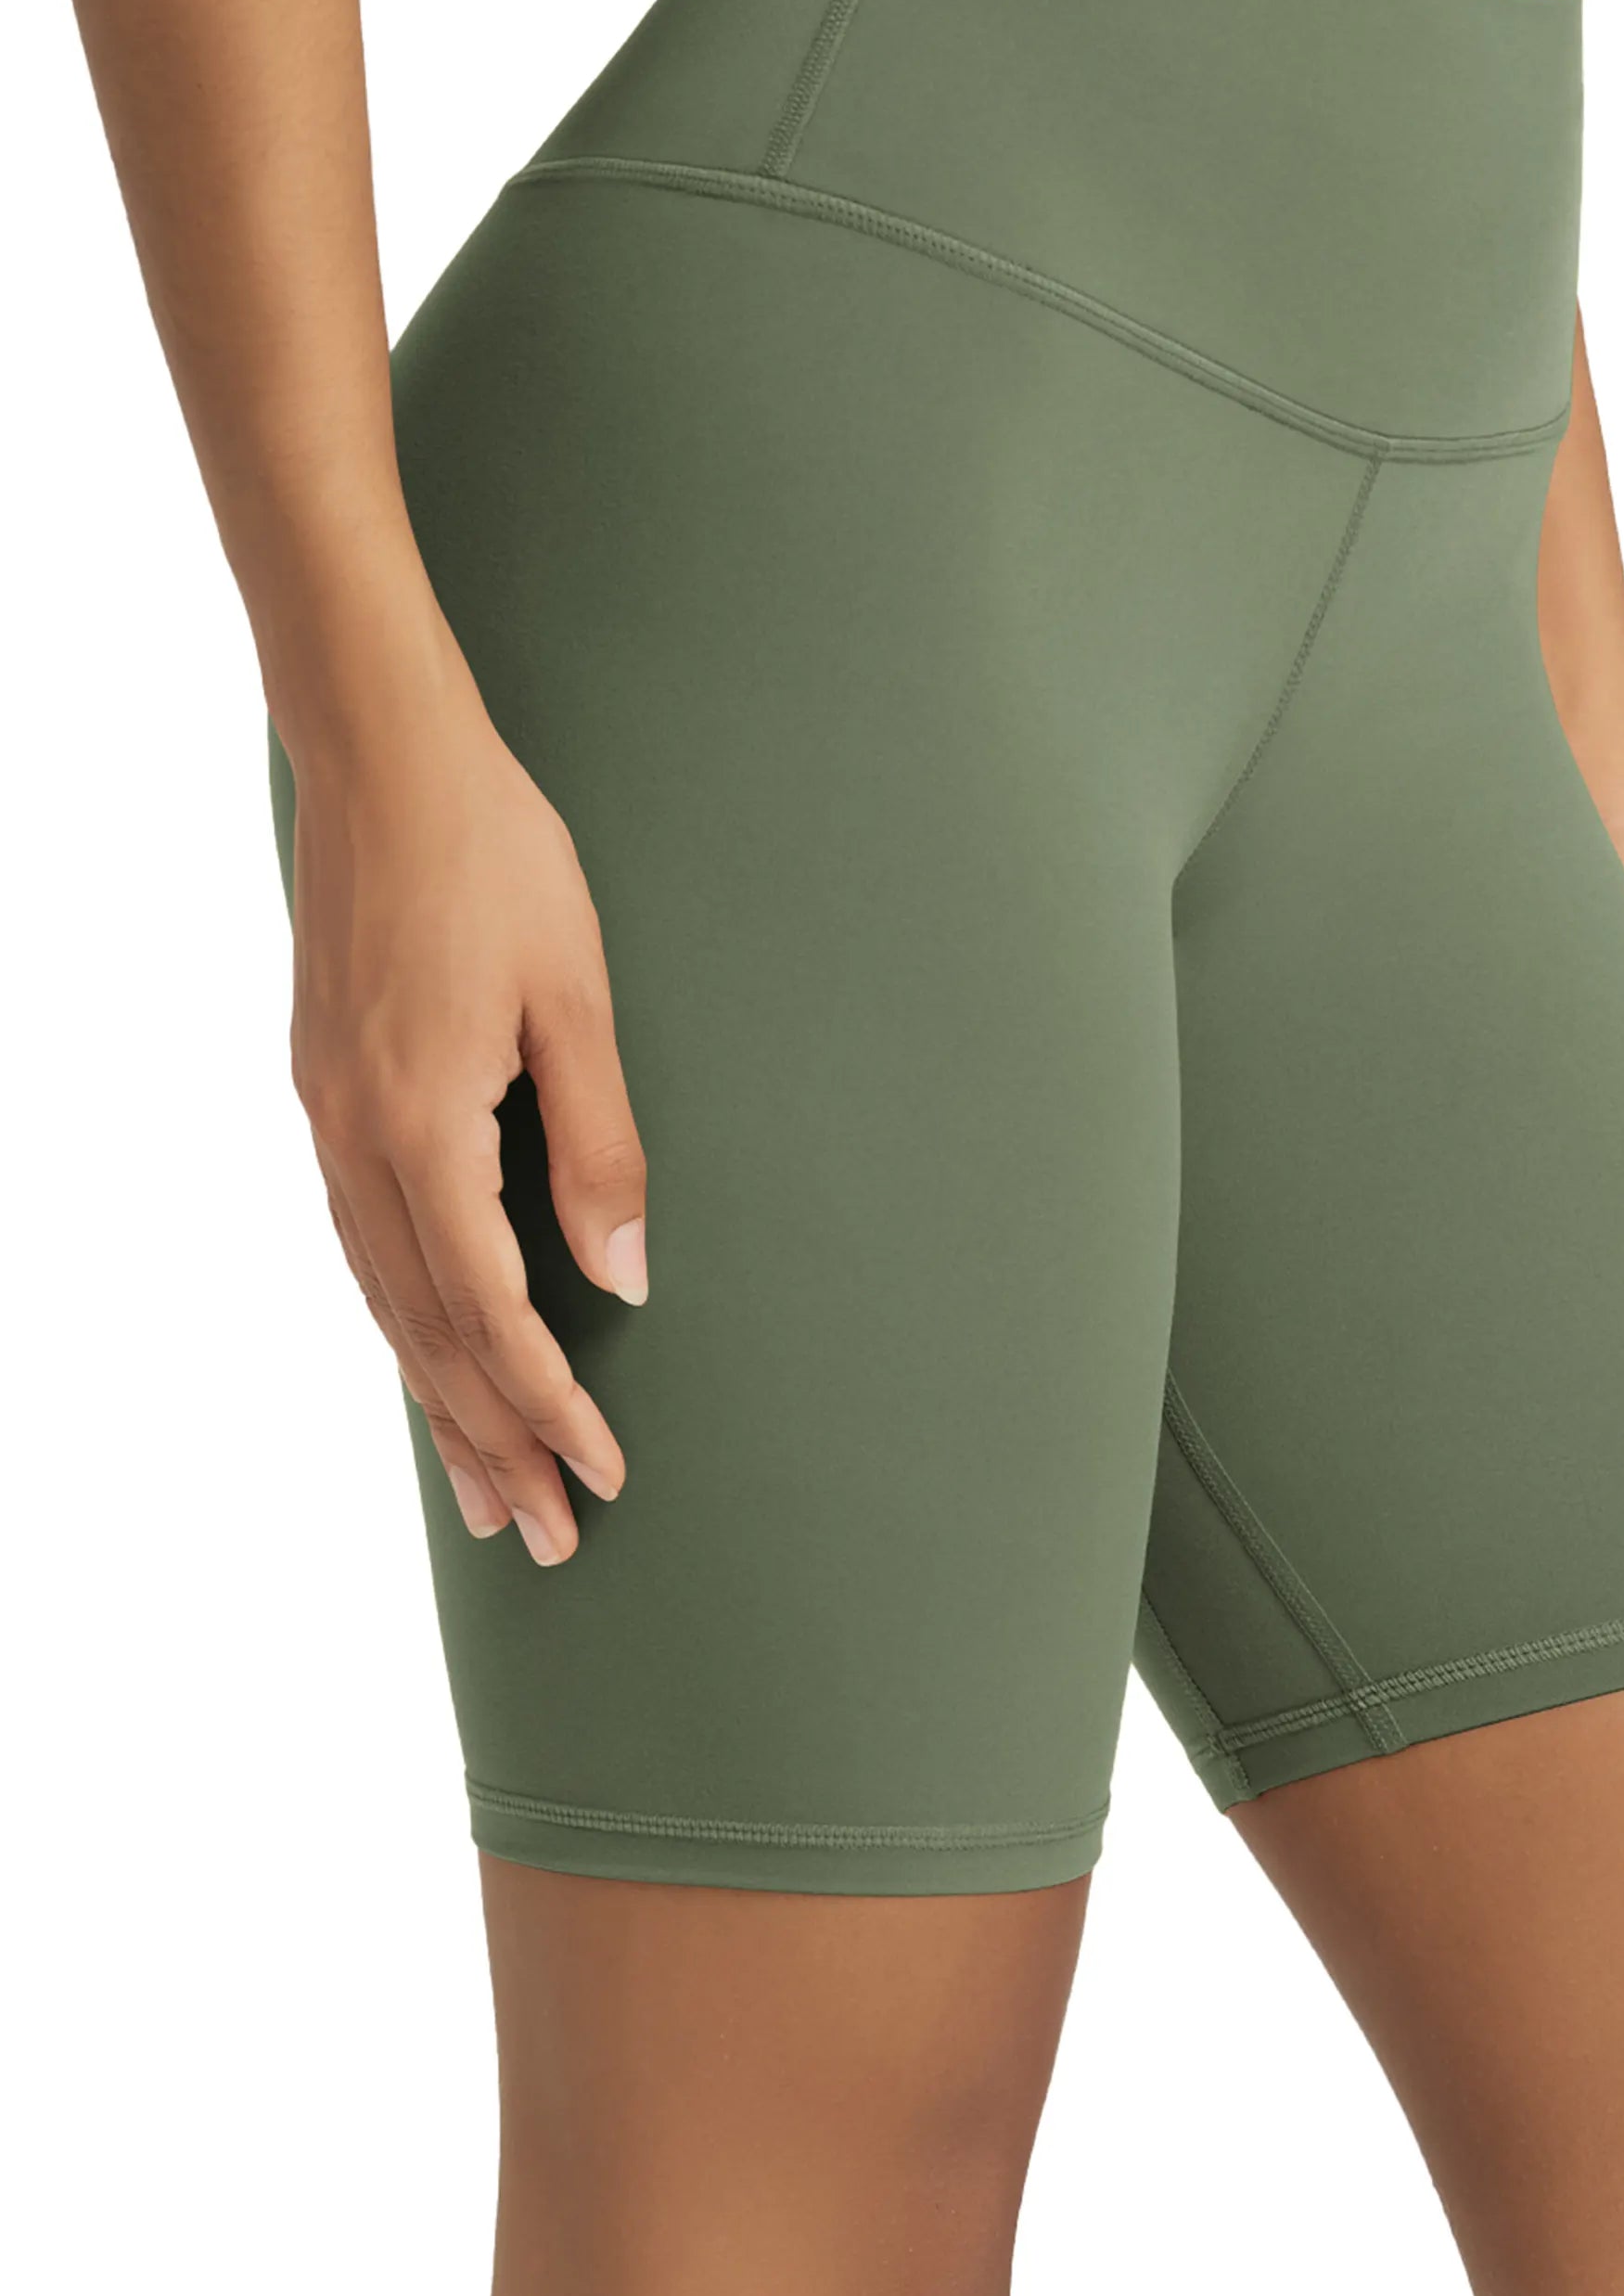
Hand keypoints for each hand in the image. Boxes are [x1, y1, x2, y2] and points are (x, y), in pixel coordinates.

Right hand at [286, 704, 645, 1561]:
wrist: (384, 758)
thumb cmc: (499, 860)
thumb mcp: (578, 999)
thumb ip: (602, 1147)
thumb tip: (627, 1280)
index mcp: (422, 1125)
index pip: (490, 1309)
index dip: (548, 1403)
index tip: (603, 1470)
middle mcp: (356, 1141)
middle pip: (425, 1332)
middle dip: (491, 1439)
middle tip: (548, 1536)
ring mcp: (327, 1119)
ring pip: (382, 1299)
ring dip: (439, 1399)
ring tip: (488, 1490)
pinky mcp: (325, 1092)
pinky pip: (361, 1244)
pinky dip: (402, 1321)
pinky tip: (428, 1354)